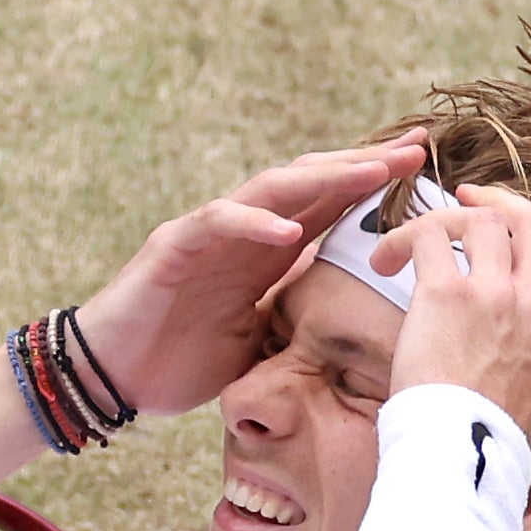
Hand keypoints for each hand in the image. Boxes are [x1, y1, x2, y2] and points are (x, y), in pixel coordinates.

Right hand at [68, 134, 427, 416]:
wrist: (108, 378)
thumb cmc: (176, 362)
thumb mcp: (257, 343)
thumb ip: (293, 316)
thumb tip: (352, 319)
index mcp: (266, 253)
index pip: (327, 205)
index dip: (372, 187)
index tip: (422, 174)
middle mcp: (242, 232)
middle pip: (311, 183)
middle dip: (363, 166)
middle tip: (415, 153)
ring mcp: (207, 233)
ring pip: (272, 189)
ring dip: (324, 178)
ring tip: (372, 173)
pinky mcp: (173, 248)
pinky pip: (218, 223)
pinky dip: (253, 223)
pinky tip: (291, 229)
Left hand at [376, 184, 530, 459]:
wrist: (461, 456)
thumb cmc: (504, 451)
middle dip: (506, 201)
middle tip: (474, 197)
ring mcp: (492, 295)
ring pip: (485, 221)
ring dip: (450, 217)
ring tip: (418, 235)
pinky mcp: (445, 294)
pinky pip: (430, 237)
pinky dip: (405, 236)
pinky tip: (385, 259)